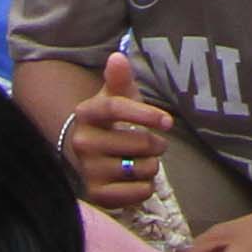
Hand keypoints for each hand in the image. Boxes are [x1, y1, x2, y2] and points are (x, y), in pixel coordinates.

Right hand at [58, 49, 174, 213]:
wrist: (93, 154)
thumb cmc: (113, 122)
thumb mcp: (118, 97)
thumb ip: (119, 78)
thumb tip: (117, 57)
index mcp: (87, 113)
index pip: (116, 109)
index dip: (145, 114)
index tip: (169, 122)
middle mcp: (82, 142)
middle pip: (137, 142)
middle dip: (156, 144)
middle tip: (154, 144)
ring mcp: (88, 170)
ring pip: (141, 168)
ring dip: (151, 166)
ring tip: (141, 161)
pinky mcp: (97, 194)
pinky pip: (139, 192)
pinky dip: (146, 187)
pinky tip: (136, 179)